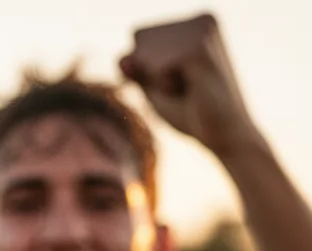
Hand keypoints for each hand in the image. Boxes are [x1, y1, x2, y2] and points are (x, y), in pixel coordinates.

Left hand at [121, 14, 260, 156]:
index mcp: (194, 23)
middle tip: (185, 87)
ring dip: (158, 81)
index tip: (179, 80)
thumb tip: (123, 57)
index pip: (140, 37)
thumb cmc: (191, 112)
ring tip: (189, 87)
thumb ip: (134, 68)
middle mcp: (200, 19)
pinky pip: (155, 68)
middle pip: (139, 43)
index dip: (147, 68)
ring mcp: (202, 30)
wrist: (224, 135)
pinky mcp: (200, 48)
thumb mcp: (153, 87)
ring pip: (145, 54)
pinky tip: (191, 88)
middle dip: (151, 74)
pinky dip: (164, 86)